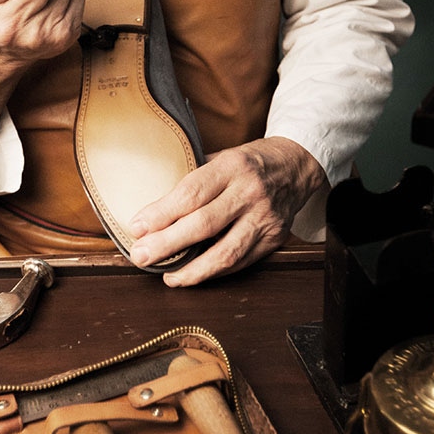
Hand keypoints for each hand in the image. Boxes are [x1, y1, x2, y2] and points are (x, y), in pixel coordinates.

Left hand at [128, 137, 326, 286]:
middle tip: (141, 256)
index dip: (162, 214)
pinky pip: (240, 262)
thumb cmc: (249, 162)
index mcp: (232, 167)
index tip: (137, 227)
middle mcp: (250, 192)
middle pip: (204, 225)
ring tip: (168, 276)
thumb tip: (153, 208)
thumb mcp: (222, 157)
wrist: (297, 166)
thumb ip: (193, 180)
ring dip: (192, 270)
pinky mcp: (274, 239)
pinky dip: (214, 272)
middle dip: (167, 244)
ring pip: (225, 253)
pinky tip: (194, 274)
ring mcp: (265, 218)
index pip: (191, 193)